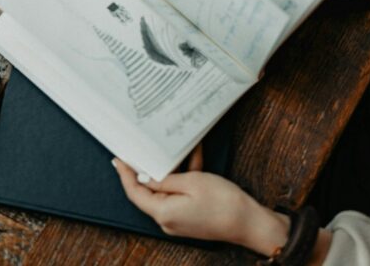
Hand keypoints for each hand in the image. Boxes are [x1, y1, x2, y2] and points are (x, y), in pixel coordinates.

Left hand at [113, 159, 289, 255]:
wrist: (250, 222)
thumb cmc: (223, 202)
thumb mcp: (192, 182)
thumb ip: (165, 179)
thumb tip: (144, 176)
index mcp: (163, 212)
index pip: (136, 192)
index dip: (125, 174)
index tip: (119, 158)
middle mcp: (168, 219)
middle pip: (150, 191)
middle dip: (150, 167)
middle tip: (143, 147)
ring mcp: (179, 219)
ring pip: (168, 189)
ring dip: (172, 169)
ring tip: (175, 147)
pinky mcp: (190, 216)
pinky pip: (181, 193)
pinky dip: (185, 177)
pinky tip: (193, 157)